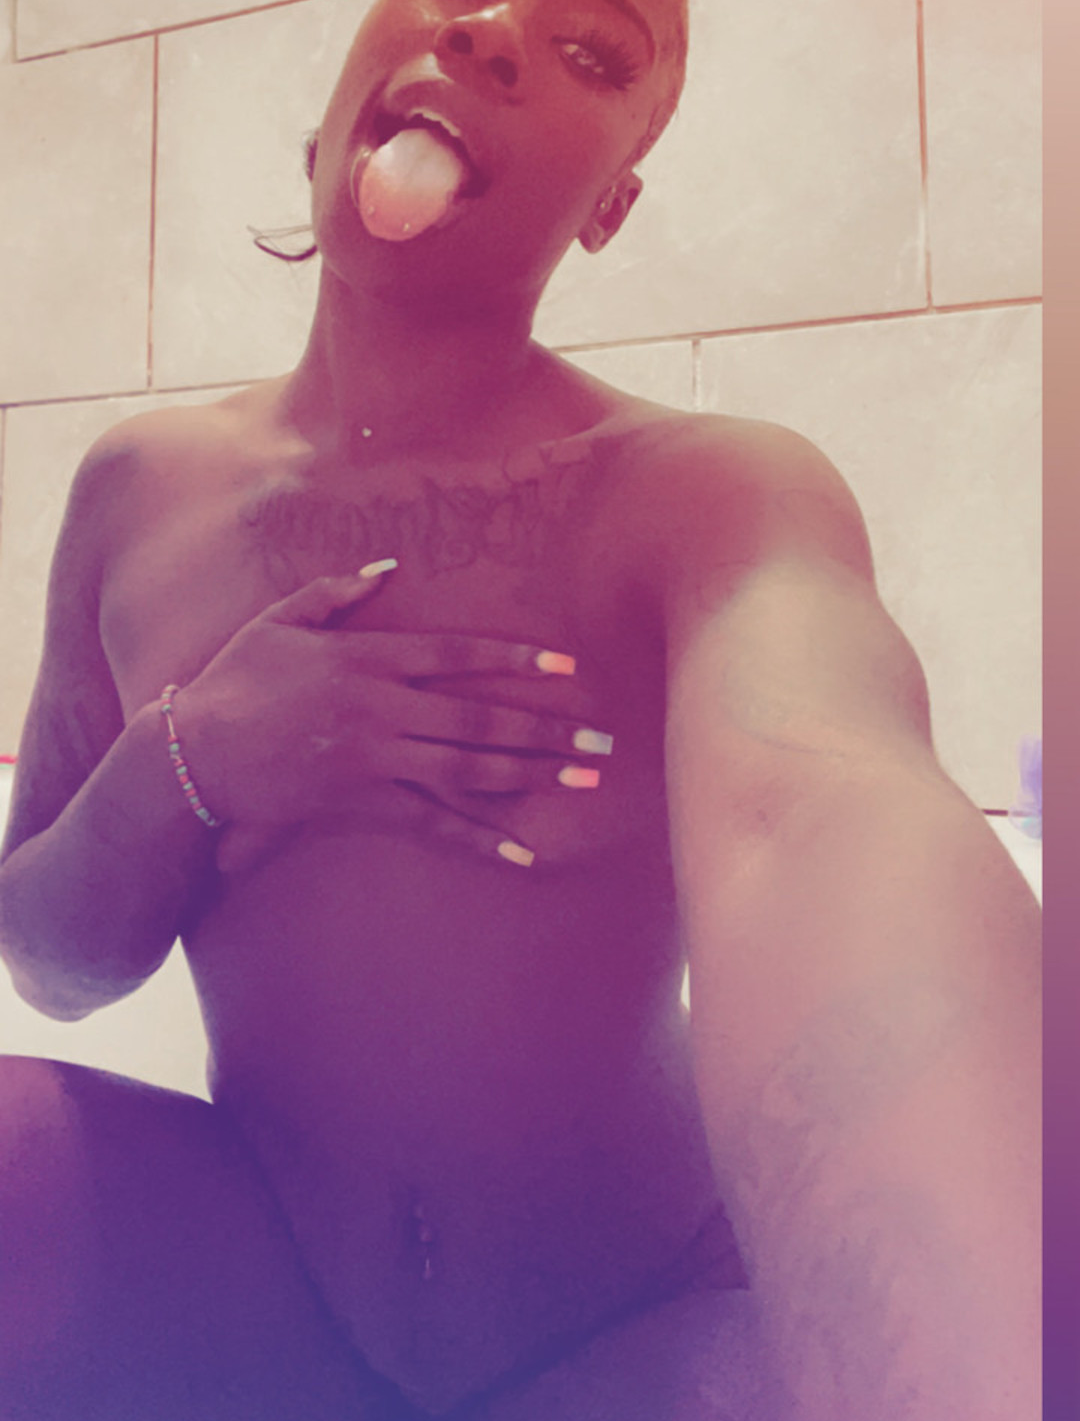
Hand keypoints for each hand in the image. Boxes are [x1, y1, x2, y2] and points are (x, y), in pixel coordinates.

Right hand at [168, 566, 611, 873]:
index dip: (514, 659)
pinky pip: (432, 823)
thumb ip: (336, 591)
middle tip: (602, 741)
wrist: (194, 754)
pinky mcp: (362, 804)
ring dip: (532, 775)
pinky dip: (479, 838)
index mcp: (368, 658)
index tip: (566, 664)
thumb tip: (389, 568)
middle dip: (546, 728)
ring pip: (469, 769)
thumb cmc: (236, 679)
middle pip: (480, 718)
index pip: (457, 654)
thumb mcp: (281, 620)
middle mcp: (381, 708)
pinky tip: (523, 852)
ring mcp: (375, 759)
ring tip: (583, 782)